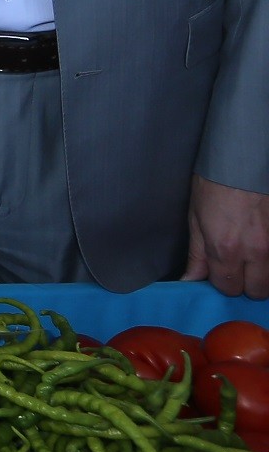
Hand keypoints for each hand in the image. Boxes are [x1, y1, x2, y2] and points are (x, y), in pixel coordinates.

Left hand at [183, 175, 268, 297]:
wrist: (241, 161)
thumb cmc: (214, 186)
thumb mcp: (196, 219)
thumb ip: (197, 256)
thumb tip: (191, 281)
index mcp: (226, 248)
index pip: (227, 287)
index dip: (220, 282)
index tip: (217, 271)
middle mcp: (255, 251)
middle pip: (255, 290)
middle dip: (244, 283)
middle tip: (235, 267)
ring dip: (260, 275)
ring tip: (248, 258)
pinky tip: (259, 249)